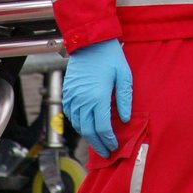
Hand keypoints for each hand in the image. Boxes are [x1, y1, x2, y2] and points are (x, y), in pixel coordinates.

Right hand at [62, 38, 132, 156]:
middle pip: (89, 131)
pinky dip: (77, 123)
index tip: (114, 146)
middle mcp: (83, 100)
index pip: (102, 128)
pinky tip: (85, 125)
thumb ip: (124, 99)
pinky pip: (70, 114)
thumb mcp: (123, 75)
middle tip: (106, 152)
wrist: (89, 40)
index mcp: (98, 98)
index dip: (109, 140)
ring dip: (87, 136)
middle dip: (98, 144)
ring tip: (97, 141)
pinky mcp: (67, 91)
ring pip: (78, 125)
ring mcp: (73, 96)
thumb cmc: (110, 56)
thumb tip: (124, 119)